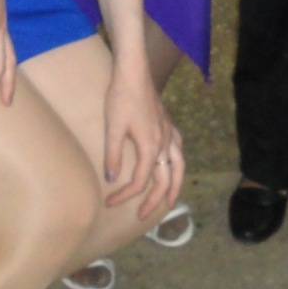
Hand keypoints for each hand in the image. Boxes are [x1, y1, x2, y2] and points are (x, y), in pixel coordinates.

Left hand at [102, 56, 185, 220]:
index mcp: (150, 147)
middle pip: (164, 180)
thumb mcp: (113, 127)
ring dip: (175, 185)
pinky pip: (178, 149)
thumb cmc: (121, 97)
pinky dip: (177, 161)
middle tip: (142, 216)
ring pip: (178, 166)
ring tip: (171, 201)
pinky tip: (172, 163)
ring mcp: (168, 133)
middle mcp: (163, 143)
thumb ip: (112, 155)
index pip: (139, 181)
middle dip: (154, 201)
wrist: (134, 72)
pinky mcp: (167, 124)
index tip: (109, 202)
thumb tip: (111, 179)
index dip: (125, 196)